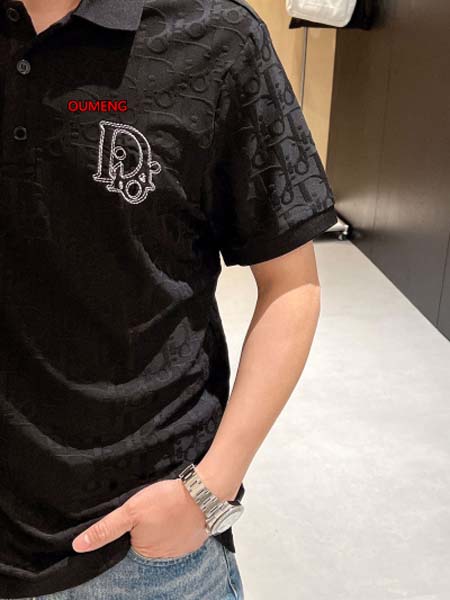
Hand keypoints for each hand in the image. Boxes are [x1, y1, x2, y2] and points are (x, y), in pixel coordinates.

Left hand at [72, 478, 209, 558]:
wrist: (204, 491)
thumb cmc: (167, 501)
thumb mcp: (131, 511)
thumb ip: (106, 529)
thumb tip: (78, 546)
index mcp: (145, 555)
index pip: (127, 548)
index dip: (127, 532)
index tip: (132, 518)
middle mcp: (164, 558)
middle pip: (146, 543)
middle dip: (145, 530)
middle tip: (148, 510)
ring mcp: (182, 548)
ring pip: (164, 538)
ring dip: (162, 527)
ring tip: (162, 508)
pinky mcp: (196, 537)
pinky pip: (181, 533)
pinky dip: (178, 523)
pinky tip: (176, 510)